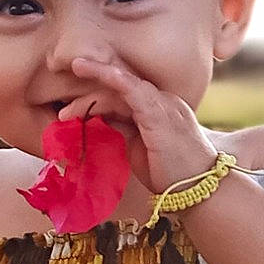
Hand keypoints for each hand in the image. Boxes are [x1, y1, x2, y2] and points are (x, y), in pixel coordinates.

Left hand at [67, 57, 219, 193]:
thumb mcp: (140, 149)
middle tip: (63, 112)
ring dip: (91, 97)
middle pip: (120, 90)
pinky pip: (134, 90)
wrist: (201, 190)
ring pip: (122, 87)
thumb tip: (97, 121)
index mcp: (160, 109)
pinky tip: (97, 73)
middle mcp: (163, 101)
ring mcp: (164, 105)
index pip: (124, 95)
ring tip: (65, 110)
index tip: (74, 105)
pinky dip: (113, 80)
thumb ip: (122, 131)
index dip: (98, 98)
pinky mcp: (160, 114)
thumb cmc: (173, 175)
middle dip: (89, 97)